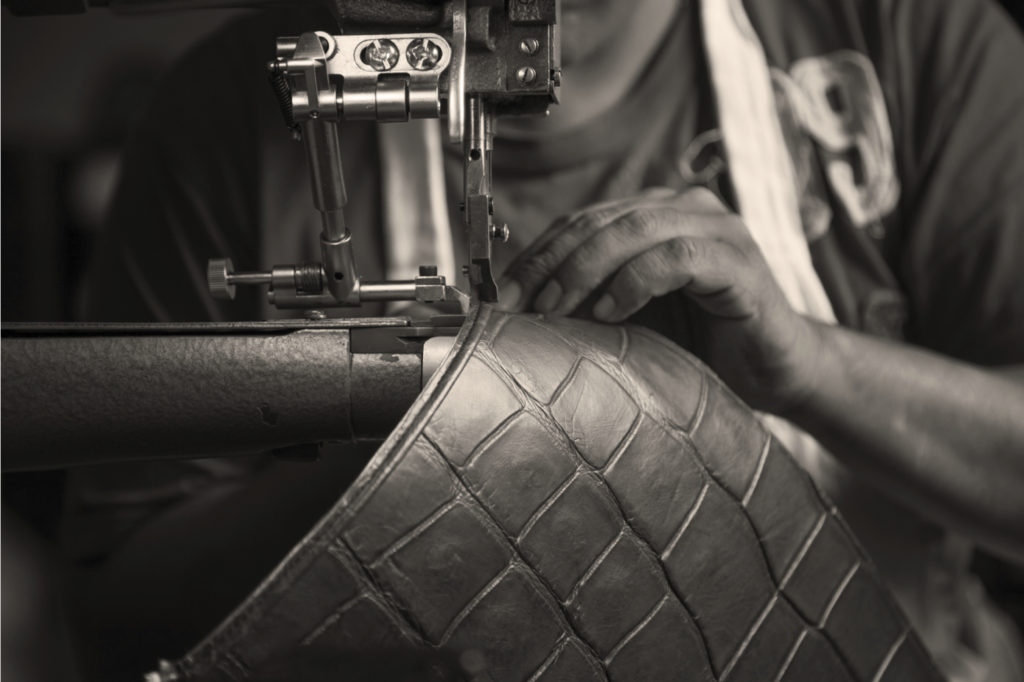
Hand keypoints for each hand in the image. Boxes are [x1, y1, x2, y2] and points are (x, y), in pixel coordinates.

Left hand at [498, 187, 823, 413]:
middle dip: (551, 262)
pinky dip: (635, 281)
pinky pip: (678, 257)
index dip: (538, 254)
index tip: (501, 296)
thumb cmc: (700, 345)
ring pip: (634, 230)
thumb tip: (519, 307)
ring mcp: (717, 230)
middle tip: (519, 305)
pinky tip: (609, 312)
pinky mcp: (740, 261)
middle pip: (600, 220)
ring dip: (584, 269)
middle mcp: (686, 209)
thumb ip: (588, 296)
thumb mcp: (630, 316)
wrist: (773, 373)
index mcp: (656, 214)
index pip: (582, 221)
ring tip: (554, 310)